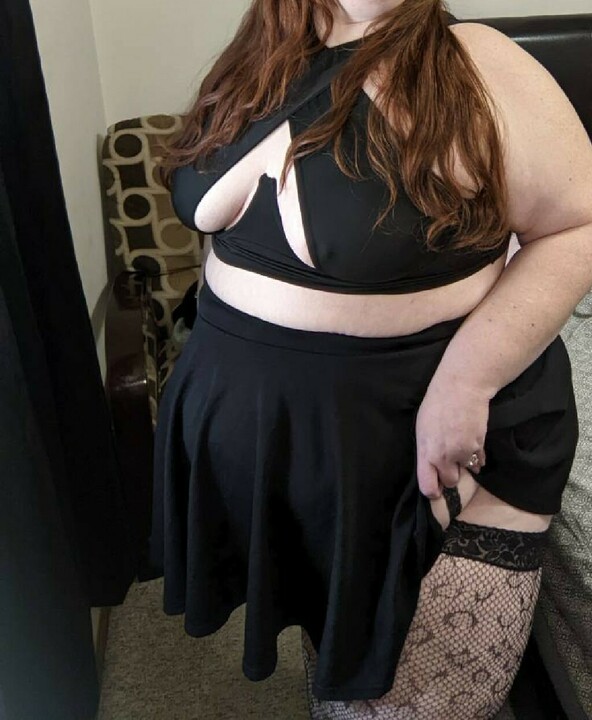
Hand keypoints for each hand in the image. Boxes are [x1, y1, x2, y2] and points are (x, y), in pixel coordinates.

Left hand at [415, 374, 488, 498]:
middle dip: (451, 475)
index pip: (428, 487)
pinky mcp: (478, 446)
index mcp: (426, 453)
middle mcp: (444, 457)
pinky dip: (477, 456)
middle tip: (450, 461)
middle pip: (450, 482)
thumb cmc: (436, 405)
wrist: (461, 388)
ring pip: (466, 471)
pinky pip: (478, 460)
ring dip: (465, 463)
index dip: (433, 491)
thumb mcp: (423, 429)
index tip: (436, 489)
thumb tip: (433, 464)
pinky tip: (472, 441)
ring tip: (461, 444)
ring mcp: (463, 453)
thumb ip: (428, 450)